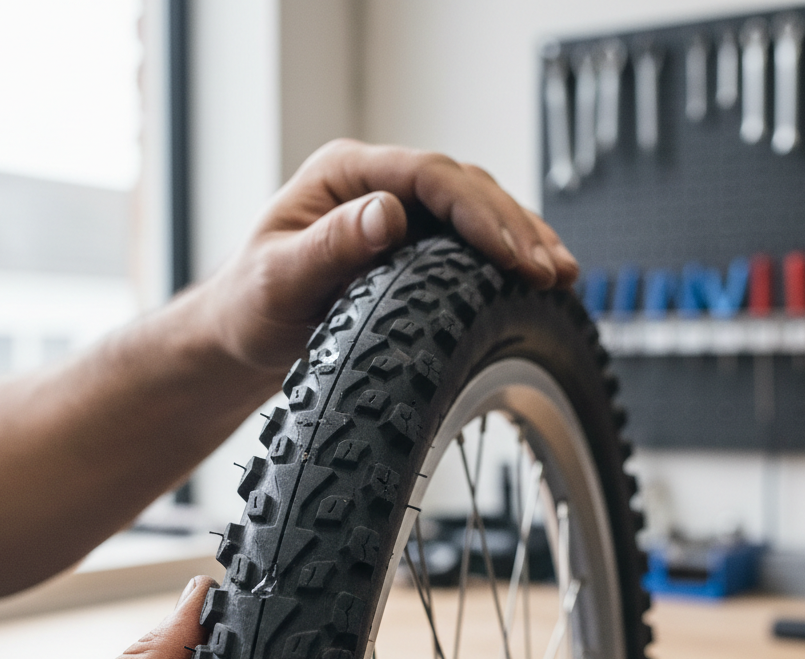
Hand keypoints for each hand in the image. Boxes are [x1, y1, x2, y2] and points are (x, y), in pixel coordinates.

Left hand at [200, 138, 579, 372]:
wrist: (241, 337)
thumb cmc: (250, 307)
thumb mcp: (278, 280)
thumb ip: (329, 247)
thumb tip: (390, 211)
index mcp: (343, 175)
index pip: (428, 175)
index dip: (479, 211)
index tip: (513, 253)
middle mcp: (374, 185)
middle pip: (463, 187)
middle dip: (513, 227)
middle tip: (550, 272)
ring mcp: (395, 213)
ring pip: (475, 209)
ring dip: (522, 239)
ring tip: (563, 275)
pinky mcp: (409, 247)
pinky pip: (467, 240)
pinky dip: (505, 257)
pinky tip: (538, 277)